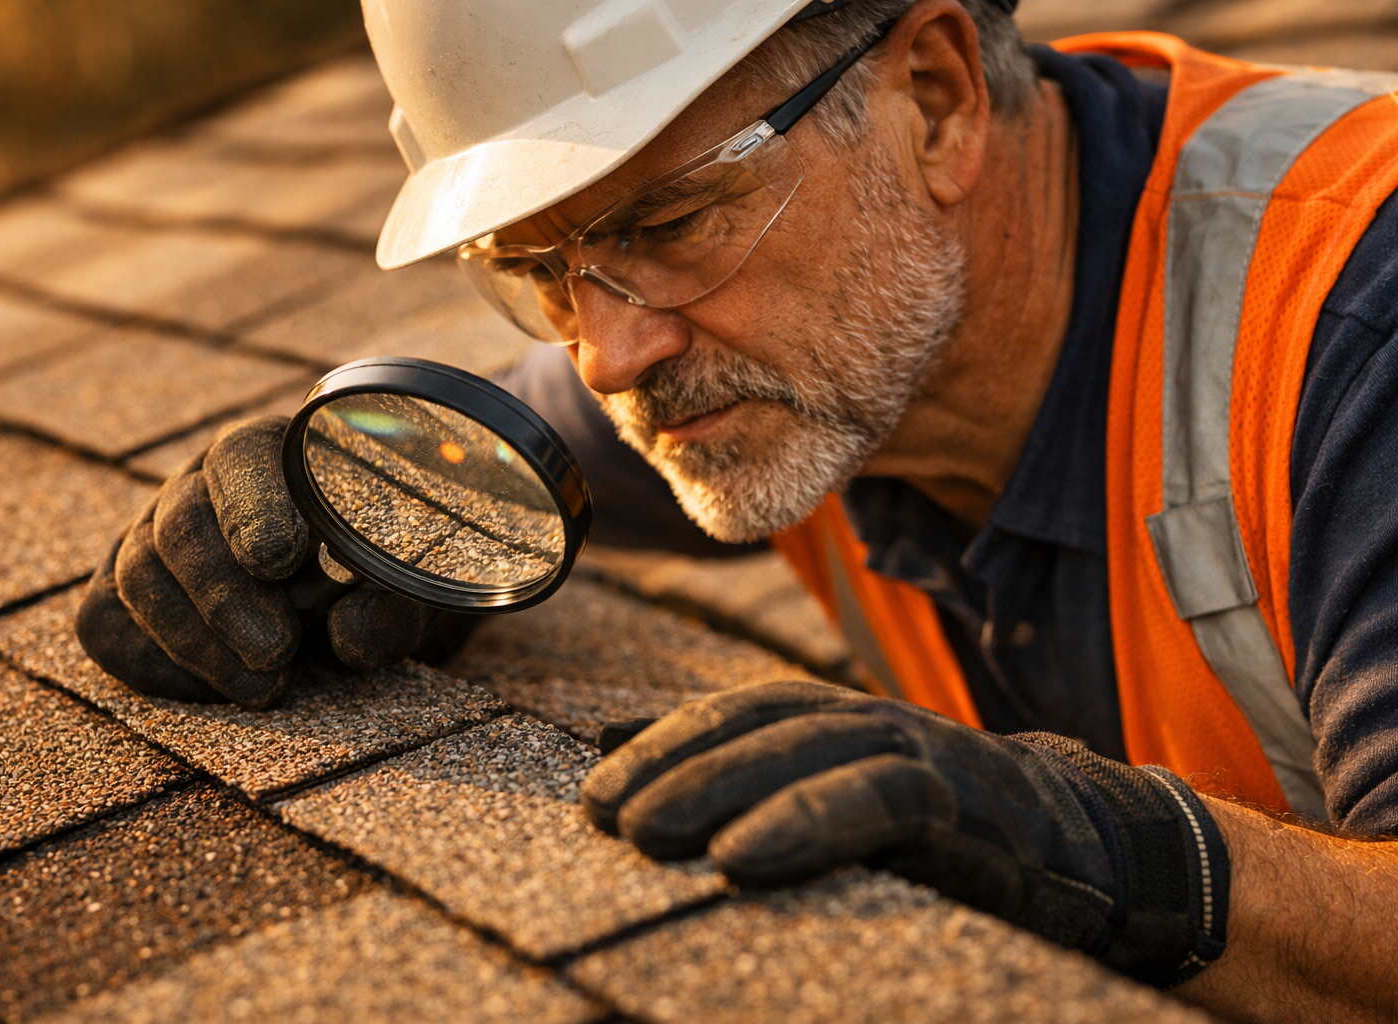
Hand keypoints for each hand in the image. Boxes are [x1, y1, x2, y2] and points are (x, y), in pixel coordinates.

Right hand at [77, 416, 461, 707]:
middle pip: (182, 520)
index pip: (246, 457)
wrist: (351, 611)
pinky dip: (156, 664)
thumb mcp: (406, 595)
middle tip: (276, 651)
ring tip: (263, 687)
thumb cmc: (382, 586)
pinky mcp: (122, 592)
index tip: (279, 557)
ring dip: (197, 640)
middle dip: (225, 594)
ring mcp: (154, 535)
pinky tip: (218, 689)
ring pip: (141, 574)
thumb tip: (351, 634)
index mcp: (278, 454)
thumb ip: (391, 609)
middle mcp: (205, 483)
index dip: (255, 504)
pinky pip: (107, 623)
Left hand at [582, 680, 1230, 987]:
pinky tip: (740, 859)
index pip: (738, 715)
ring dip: (719, 788)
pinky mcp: (963, 801)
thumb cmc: (951, 830)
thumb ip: (752, 774)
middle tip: (602, 816)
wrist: (1093, 848)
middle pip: (759, 726)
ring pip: (806, 752)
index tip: (595, 793)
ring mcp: (922, 753)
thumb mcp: (844, 798)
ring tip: (647, 836)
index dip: (664, 745)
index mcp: (841, 721)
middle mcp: (873, 722)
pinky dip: (802, 823)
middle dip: (674, 766)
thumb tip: (623, 745)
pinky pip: (872, 803)